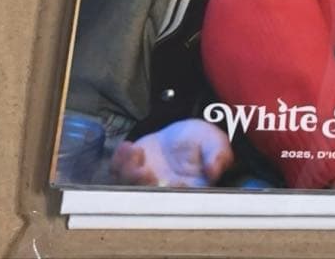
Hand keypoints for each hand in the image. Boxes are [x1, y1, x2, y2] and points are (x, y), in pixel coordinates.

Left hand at [110, 118, 233, 187]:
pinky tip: (127, 146)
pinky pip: (117, 171)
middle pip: (148, 197)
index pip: (179, 199)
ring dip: (128, 170)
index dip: (174, 194)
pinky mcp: (131, 170)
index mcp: (187, 191)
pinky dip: (118, 160)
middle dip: (143, 185)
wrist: (183, 134)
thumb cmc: (203, 142)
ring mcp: (144, 182)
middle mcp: (163, 191)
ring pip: (129, 185)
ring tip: (135, 150)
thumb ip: (218, 156)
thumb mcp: (215, 143)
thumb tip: (214, 170)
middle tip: (145, 170)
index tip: (176, 182)